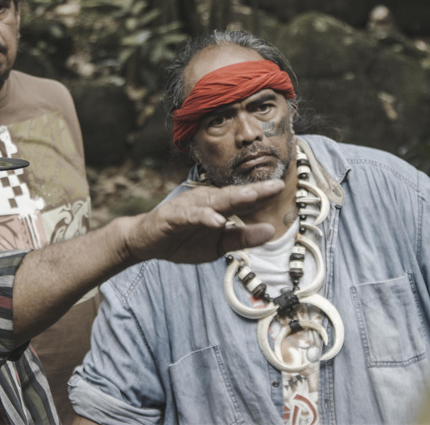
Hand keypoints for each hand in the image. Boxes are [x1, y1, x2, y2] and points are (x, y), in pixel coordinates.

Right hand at [121, 179, 282, 263]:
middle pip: (234, 195)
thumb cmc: (183, 240)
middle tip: (276, 185)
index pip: (244, 199)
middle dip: (255, 191)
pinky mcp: (173, 216)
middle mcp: (206, 200)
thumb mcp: (218, 245)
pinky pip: (191, 216)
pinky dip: (204, 217)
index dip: (262, 193)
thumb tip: (270, 231)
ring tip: (253, 197)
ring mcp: (189, 207)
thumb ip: (242, 237)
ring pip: (214, 201)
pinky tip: (217, 221)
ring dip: (234, 199)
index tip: (282, 186)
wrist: (147, 242)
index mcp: (218, 206)